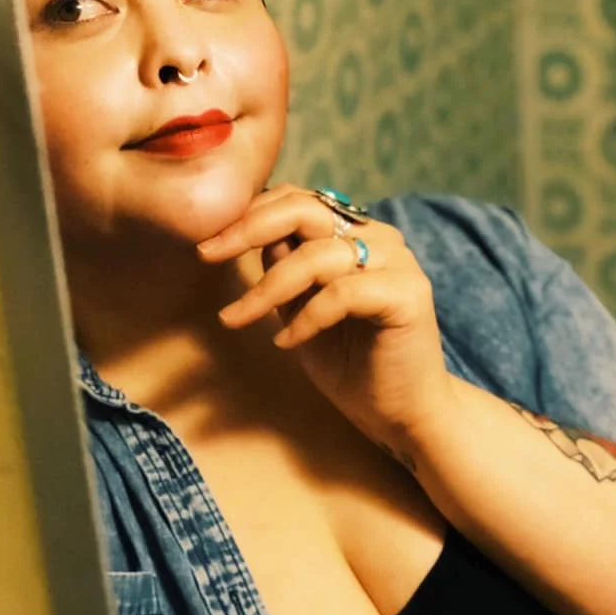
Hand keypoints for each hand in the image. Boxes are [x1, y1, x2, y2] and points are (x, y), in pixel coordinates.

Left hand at [196, 184, 448, 450]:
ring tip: (237, 319)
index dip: (249, 214)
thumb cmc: (352, 365)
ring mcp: (397, 263)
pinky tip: (287, 343)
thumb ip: (282, 271)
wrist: (401, 413)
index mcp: (354, 234)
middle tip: (207, 254)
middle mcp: (379, 237)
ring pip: (317, 255)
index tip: (207, 244)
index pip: (298, 201)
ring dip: (267, 288)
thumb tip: (243, 236)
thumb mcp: (300, 311)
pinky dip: (306, 318)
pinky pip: (341, 293)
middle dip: (247, 229)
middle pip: (306, 209)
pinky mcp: (408, 294)